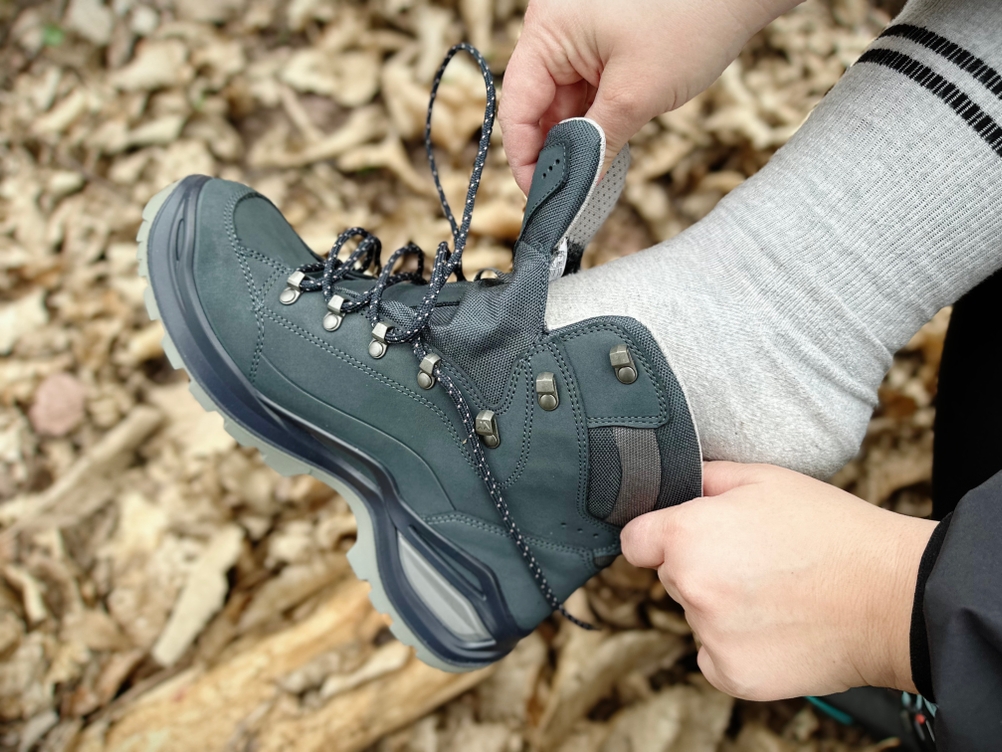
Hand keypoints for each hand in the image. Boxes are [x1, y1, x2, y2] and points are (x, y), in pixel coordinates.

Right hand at [499, 0, 801, 192]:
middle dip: (554, 153)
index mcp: (547, 31)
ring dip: (577, 141)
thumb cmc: (692, 20)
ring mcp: (580, 36)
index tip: (541, 196)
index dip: (524, 157)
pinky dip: (595, 123)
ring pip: (565, 104)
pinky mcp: (605, 43)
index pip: (517, 107)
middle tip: (568, 197)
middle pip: (538, 107)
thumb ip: (596, 145)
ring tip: (590, 179)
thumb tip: (571, 188)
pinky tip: (605, 152)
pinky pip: (587, 92)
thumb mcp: (637, 95)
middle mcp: (556, 30)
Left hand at [621, 461, 936, 699]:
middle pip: (672, 576)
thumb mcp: (764, 479)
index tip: (685, 538)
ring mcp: (710, 635)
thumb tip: (673, 484)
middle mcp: (690, 587)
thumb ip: (705, 480)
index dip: (659, 536)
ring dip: (721, 607)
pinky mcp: (732, 673)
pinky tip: (777, 626)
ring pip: (696, 616)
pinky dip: (737, 646)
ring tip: (776, 593)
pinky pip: (714, 655)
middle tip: (754, 560)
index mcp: (688, 535)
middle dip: (701, 567)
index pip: (635, 541)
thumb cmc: (832, 532)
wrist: (892, 596)